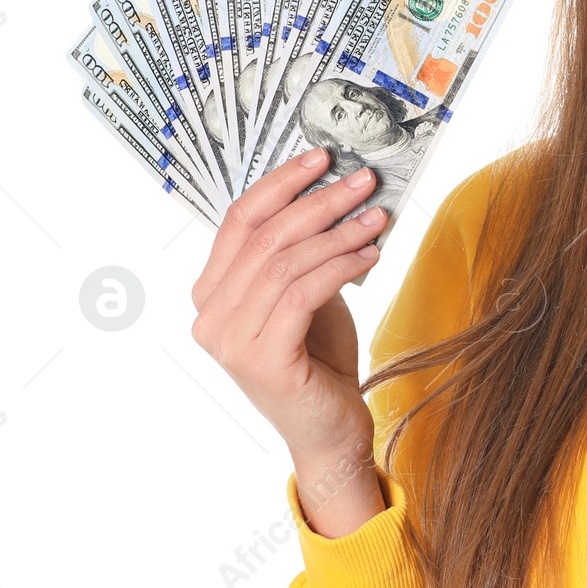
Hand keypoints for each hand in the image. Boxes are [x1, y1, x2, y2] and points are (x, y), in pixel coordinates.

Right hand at [189, 148, 388, 536]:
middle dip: (319, 201)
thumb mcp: (306, 293)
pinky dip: (341, 266)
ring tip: (377, 218)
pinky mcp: (261, 359)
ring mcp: (229, 340)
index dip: (280, 183)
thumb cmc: (318, 358)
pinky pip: (303, 293)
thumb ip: (303, 251)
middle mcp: (209, 315)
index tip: (322, 158)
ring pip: (285, 262)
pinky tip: (371, 255)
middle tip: (363, 182)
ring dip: (339, 233)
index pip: (238, 220)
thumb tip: (336, 190)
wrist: (329, 430)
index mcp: (210, 292)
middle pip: (264, 236)